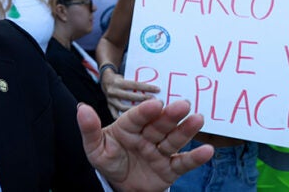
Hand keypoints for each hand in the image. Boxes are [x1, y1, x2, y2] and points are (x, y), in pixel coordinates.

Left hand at [79, 99, 212, 191]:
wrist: (120, 186)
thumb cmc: (109, 161)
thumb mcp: (95, 149)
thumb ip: (90, 130)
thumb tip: (81, 108)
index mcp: (129, 128)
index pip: (137, 117)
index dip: (145, 111)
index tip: (155, 104)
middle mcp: (147, 136)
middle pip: (160, 125)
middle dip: (171, 115)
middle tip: (183, 104)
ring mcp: (160, 151)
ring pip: (174, 140)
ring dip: (186, 130)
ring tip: (198, 119)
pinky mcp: (169, 168)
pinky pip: (183, 163)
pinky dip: (195, 158)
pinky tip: (207, 152)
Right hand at [100, 68, 157, 118]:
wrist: (105, 81)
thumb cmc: (121, 79)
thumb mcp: (126, 76)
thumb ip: (136, 82)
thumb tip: (154, 84)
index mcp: (118, 82)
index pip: (134, 84)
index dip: (146, 87)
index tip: (158, 89)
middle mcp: (113, 91)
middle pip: (130, 96)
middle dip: (144, 99)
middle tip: (157, 101)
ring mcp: (110, 101)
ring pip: (123, 108)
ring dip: (136, 110)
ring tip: (149, 113)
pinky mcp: (110, 108)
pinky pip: (117, 116)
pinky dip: (125, 118)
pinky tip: (137, 122)